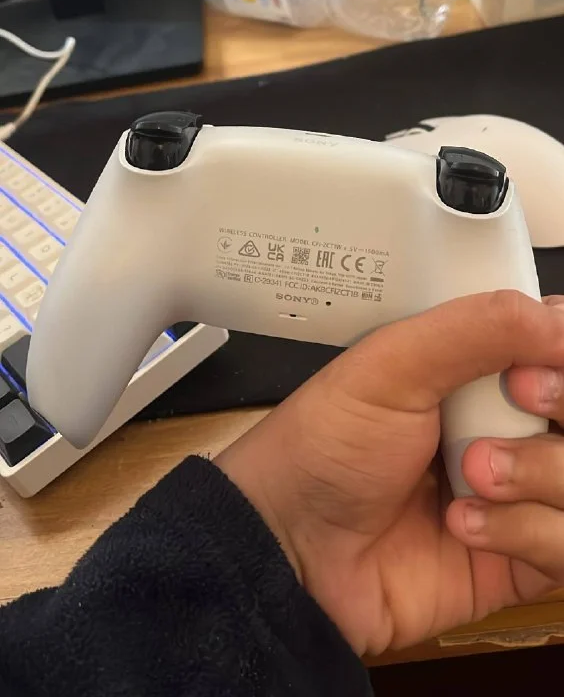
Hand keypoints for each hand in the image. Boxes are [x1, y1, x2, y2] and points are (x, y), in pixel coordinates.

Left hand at [216, 291, 563, 658]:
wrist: (295, 547)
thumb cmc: (327, 444)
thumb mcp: (390, 365)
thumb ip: (476, 327)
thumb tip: (561, 320)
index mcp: (484, 369)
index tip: (544, 358)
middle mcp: (514, 425)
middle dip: (563, 407)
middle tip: (515, 400)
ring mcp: (525, 492)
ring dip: (541, 476)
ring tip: (470, 479)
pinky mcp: (525, 556)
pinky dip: (527, 535)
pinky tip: (462, 528)